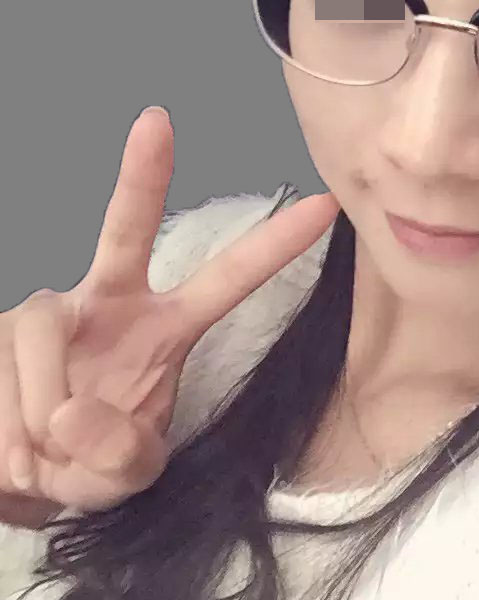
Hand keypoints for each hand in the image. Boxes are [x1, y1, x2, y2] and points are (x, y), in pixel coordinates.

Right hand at [0, 106, 337, 516]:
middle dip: (143, 175)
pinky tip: (11, 452)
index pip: (226, 281)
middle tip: (158, 121)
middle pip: (125, 230)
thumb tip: (71, 414)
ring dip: (39, 411)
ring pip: (46, 334)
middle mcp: (109, 303)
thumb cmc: (86, 463)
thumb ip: (119, 457)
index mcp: (164, 330)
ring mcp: (50, 309)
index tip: (324, 206)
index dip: (274, 246)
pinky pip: (5, 369)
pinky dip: (7, 426)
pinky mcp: (2, 329)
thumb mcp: (124, 477)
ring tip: (38, 456)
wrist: (15, 478)